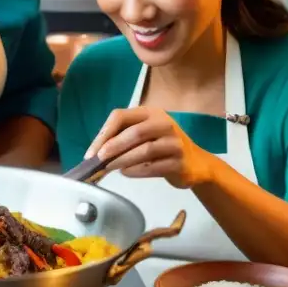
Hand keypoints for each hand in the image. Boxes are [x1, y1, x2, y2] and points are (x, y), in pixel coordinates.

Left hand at [84, 107, 215, 188]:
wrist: (196, 164)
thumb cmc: (162, 148)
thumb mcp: (144, 135)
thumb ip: (123, 138)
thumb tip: (96, 151)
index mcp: (151, 113)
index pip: (121, 116)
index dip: (103, 133)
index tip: (91, 151)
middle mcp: (164, 123)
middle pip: (134, 132)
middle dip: (112, 147)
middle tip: (98, 160)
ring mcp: (175, 142)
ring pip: (144, 150)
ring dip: (122, 160)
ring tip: (109, 168)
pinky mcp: (180, 162)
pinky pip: (154, 167)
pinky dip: (136, 171)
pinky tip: (126, 173)